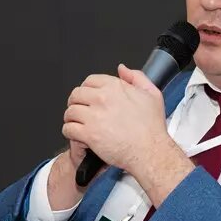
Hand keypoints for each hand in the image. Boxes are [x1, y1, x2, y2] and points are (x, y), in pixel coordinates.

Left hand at [61, 65, 193, 204]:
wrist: (149, 150)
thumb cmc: (151, 127)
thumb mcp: (152, 94)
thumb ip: (136, 77)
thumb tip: (122, 69)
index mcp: (115, 87)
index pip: (89, 80)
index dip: (87, 89)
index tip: (88, 97)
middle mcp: (102, 99)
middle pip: (76, 94)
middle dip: (76, 102)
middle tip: (80, 110)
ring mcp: (94, 116)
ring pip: (70, 112)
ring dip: (71, 118)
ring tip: (77, 123)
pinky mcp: (89, 134)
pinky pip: (69, 128)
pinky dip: (69, 132)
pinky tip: (76, 135)